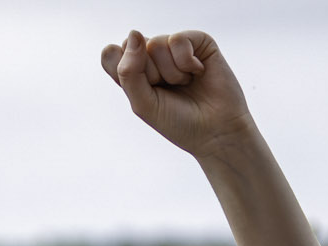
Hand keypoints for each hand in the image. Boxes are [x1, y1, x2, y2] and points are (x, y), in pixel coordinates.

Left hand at [101, 30, 254, 161]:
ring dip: (171, 72)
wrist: (216, 131)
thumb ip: (128, 72)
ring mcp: (174, 47)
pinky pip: (177, 40)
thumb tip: (135, 33)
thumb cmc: (178, 121)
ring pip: (155, 43)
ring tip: (185, 84)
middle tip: (169, 91)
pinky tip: (198, 72)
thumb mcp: (143, 103)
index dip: (124, 72)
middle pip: (132, 48)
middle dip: (150, 76)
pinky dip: (186, 62)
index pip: (111, 54)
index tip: (143, 92)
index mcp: (134, 71)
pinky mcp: (197, 41)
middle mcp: (152, 56)